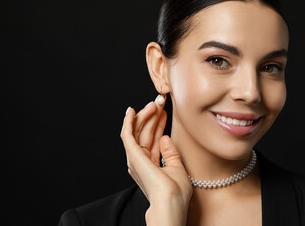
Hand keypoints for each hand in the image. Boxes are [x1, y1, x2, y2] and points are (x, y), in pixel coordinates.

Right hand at [120, 98, 192, 225]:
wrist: (171, 202)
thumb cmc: (176, 192)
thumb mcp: (177, 167)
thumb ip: (170, 153)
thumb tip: (165, 137)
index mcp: (151, 164)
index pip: (153, 138)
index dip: (158, 124)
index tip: (165, 111)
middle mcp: (141, 160)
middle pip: (145, 133)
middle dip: (153, 117)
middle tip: (160, 103)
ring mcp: (135, 158)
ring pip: (137, 131)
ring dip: (145, 116)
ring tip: (154, 104)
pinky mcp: (132, 155)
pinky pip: (127, 134)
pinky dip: (128, 122)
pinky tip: (132, 111)